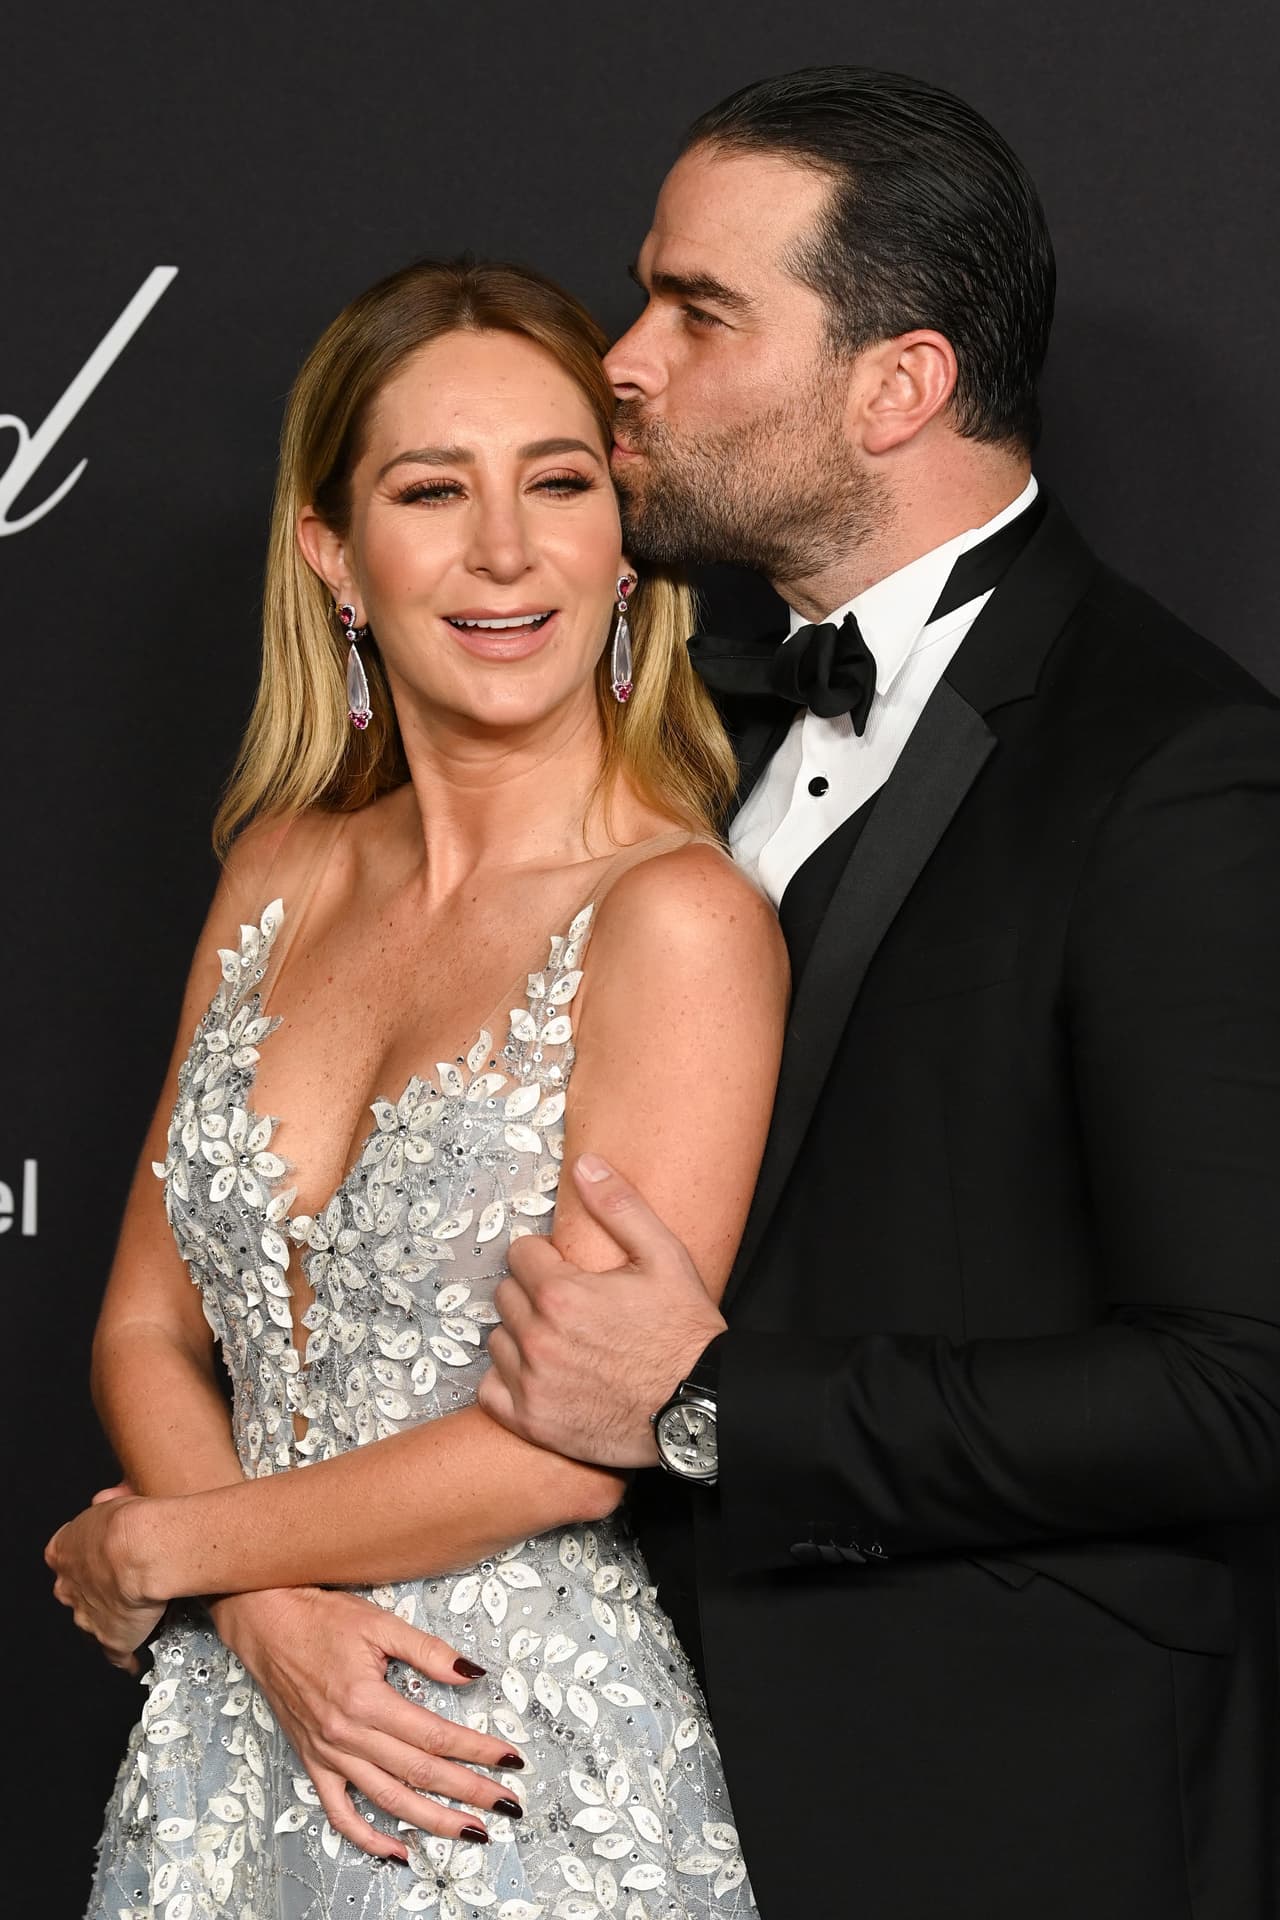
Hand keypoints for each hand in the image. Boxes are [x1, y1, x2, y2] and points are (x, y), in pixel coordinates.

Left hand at [45, 1486, 165, 1673]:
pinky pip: (116, 1654)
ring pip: (94, 1621)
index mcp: (64, 1552)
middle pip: (76, 1592)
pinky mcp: (112, 1638)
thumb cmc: (129, 1523)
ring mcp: (88, 1615)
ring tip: (137, 1610)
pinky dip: (126, 1657)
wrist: (142, 1551)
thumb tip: (113, 1497)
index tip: (104, 1555)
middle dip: (96, 1588)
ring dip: (113, 1617)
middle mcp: (70, 1587)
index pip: (67, 1557)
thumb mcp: (115, 1498)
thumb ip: (110, 1504)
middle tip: (122, 1580)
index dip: (88, 1557)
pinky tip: (135, 1658)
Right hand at [210, 1587, 525, 1860]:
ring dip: (432, 1821)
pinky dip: (368, 1839)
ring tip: (469, 1833)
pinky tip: (398, 1852)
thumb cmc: (320, 1618)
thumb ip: (428, 1651)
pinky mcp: (313, 1762)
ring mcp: (329, 1754)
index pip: (436, 1735)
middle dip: (469, 1792)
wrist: (265, 1623)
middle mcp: (348, 1735)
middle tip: (506, 1805)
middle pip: (420, 1773)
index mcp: (367, 1701)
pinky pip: (340, 1813)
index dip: (478, 1749)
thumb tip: (471, 1674)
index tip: (511, 1758)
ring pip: (388, 1800)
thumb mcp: (380, 1624)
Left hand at [480, 1153, 726, 1465]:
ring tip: (560, 1341)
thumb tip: (585, 1165)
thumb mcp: (664, 1257)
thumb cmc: (685, 1334)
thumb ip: (619, 1206)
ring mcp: (532, 1384)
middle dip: (533, 1293)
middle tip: (571, 1306)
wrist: (701, 1407)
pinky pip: (490, 1391)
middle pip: (506, 1295)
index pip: (520, 1254)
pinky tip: (540, 1376)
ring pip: (498, 1340)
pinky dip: (509, 1382)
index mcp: (561, 1294)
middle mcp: (538, 1338)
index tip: (569, 1272)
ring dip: (521, 1336)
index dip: (546, 1258)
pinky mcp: (532, 1422)